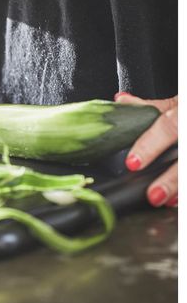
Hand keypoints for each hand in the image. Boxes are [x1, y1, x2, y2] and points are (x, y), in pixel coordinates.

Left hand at [114, 93, 177, 207]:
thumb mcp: (179, 102)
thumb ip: (152, 107)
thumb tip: (122, 102)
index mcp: (186, 112)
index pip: (169, 127)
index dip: (150, 146)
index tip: (133, 163)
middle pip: (186, 155)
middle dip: (171, 178)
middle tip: (154, 195)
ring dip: (181, 188)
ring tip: (165, 201)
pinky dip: (186, 190)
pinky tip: (178, 199)